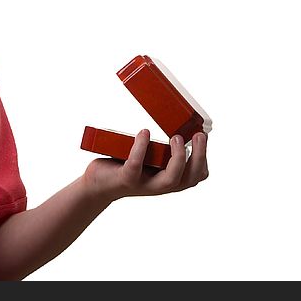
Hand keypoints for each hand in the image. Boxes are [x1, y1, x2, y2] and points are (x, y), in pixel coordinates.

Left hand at [82, 129, 208, 204]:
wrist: (96, 185)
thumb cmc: (123, 166)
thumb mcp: (146, 158)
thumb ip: (158, 147)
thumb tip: (168, 115)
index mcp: (167, 179)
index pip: (196, 176)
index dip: (204, 158)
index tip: (202, 136)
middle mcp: (159, 185)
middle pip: (189, 179)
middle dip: (199, 157)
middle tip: (198, 135)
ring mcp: (143, 184)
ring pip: (170, 179)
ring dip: (178, 158)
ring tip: (177, 137)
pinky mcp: (126, 179)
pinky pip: (136, 165)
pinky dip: (141, 148)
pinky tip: (145, 133)